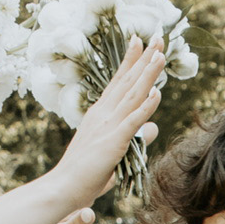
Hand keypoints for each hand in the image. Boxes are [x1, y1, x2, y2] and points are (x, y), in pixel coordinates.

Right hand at [52, 38, 165, 206]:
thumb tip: (155, 128)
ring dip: (148, 74)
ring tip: (161, 54)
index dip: (131, 61)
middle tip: (158, 37)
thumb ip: (135, 138)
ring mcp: (108, 125)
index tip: (140, 42)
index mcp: (101, 114)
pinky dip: (145, 106)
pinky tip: (157, 93)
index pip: (119, 82)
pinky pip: (132, 121)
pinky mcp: (113, 142)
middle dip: (144, 58)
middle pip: (128, 81)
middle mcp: (104, 114)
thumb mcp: (114, 152)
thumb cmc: (85, 174)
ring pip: (132, 94)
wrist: (64, 186)